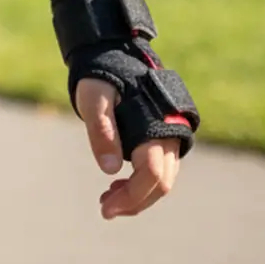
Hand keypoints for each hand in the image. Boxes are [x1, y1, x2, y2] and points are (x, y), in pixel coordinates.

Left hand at [76, 77, 181, 219]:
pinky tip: (119, 182)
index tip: (105, 209)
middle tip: (104, 207)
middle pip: (161, 184)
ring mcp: (170, 136)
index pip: (151, 176)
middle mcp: (169, 135)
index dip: (131, 198)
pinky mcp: (165, 136)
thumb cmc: (102, 77)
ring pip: (163, 179)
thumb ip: (102, 131)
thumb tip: (110, 170)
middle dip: (134, 201)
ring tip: (108, 196)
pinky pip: (161, 168)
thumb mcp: (94, 100)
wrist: (115, 54)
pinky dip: (143, 182)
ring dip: (139, 194)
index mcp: (155, 127)